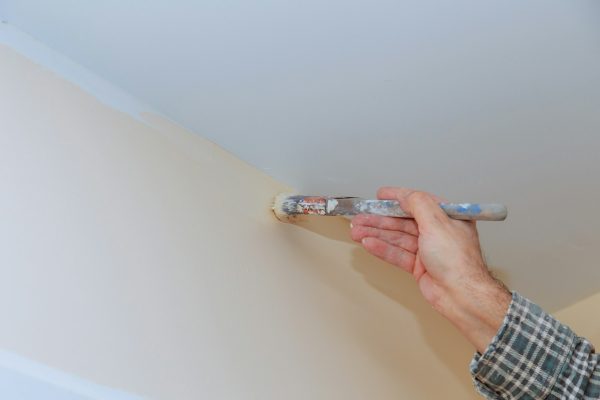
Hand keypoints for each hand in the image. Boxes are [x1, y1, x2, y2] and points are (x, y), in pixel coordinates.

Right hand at [350, 187, 510, 351]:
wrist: (461, 295)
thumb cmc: (458, 261)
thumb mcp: (437, 223)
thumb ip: (418, 204)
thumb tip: (404, 195)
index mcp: (448, 217)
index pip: (418, 202)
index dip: (397, 198)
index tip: (380, 195)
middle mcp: (438, 232)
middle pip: (403, 221)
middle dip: (379, 219)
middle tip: (360, 217)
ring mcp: (428, 250)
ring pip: (397, 238)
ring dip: (376, 234)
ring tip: (356, 230)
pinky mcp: (419, 266)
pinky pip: (397, 253)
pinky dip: (382, 248)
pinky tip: (368, 243)